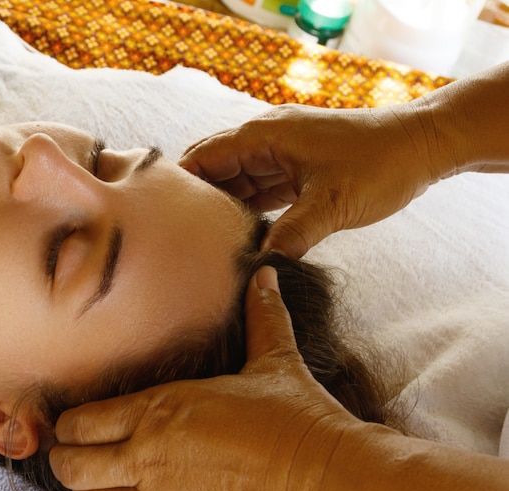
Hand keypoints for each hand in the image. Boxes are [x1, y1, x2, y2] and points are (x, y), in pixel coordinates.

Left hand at [49, 266, 360, 490]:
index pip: (83, 421)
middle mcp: (150, 456)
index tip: (70, 422)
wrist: (331, 486)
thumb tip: (265, 274)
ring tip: (92, 483)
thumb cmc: (300, 420)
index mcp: (161, 409)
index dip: (68, 424)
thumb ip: (261, 316)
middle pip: (74, 467)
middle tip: (70, 453)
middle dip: (64, 459)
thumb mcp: (275, 361)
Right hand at [179, 104, 438, 257]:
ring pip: (234, 181)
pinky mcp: (294, 171)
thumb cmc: (379, 166)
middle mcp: (265, 141)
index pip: (204, 156)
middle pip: (213, 168)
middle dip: (194, 199)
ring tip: (197, 244)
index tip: (156, 214)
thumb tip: (257, 267)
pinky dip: (245, 211)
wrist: (422, 147)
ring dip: (220, 208)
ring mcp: (280, 155)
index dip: (178, 183)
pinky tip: (235, 238)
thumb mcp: (332, 205)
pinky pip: (257, 189)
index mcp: (265, 136)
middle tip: (172, 237)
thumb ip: (291, 236)